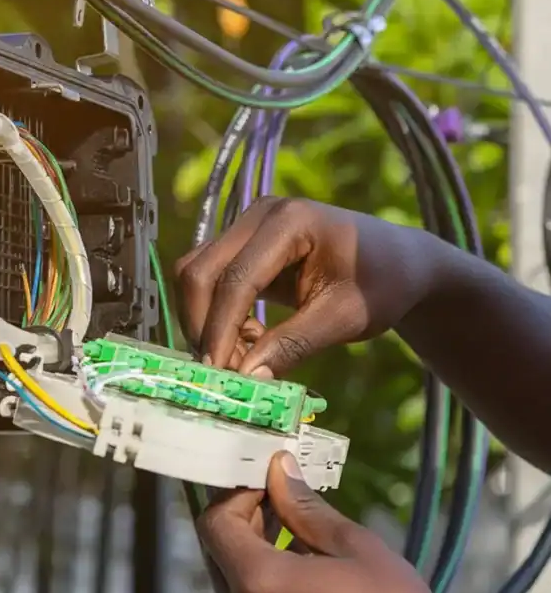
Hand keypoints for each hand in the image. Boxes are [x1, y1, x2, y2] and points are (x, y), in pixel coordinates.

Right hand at [175, 197, 438, 375]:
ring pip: (194, 275)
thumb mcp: (346, 318)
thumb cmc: (382, 285)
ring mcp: (247, 226)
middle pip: (198, 270)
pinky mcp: (242, 245)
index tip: (219, 373)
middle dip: (202, 324)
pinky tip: (248, 338)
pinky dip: (215, 315)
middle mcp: (259, 215)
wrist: (399, 262)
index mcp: (290, 221)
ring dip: (205, 321)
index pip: (236, 278)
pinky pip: (208, 280)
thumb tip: (246, 377)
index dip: (221, 329)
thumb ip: (294, 344)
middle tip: (221, 371)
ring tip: (240, 355)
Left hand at [196, 452, 481, 592]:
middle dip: (241, 520)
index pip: (214, 523)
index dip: (235, 494)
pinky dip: (261, 586)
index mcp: (257, 585)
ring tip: (293, 533)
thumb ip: (304, 507)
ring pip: (230, 583)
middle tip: (278, 499)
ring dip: (251, 552)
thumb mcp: (354, 547)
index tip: (265, 481)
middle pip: (217, 552)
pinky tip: (300, 575)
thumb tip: (279, 469)